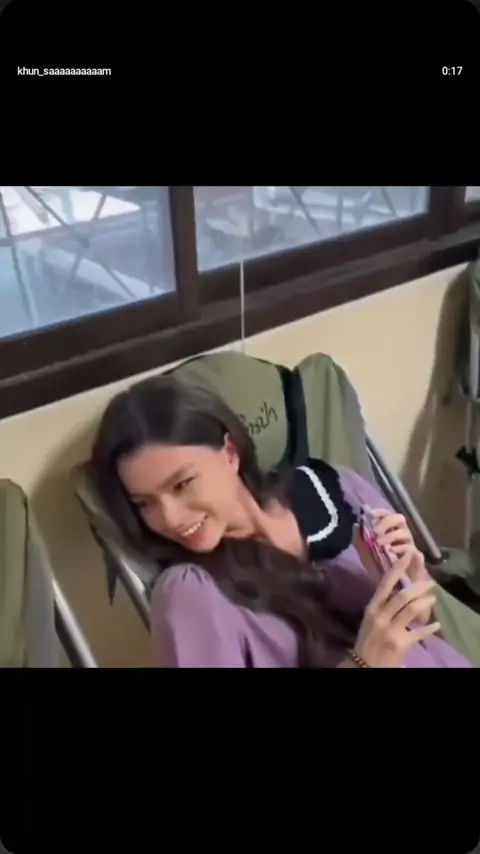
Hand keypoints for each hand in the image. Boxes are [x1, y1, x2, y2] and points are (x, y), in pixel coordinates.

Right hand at [353, 554, 440, 667]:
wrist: (364, 663)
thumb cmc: (367, 638)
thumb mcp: (371, 618)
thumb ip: (383, 604)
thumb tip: (399, 588)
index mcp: (372, 608)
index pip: (385, 584)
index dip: (397, 568)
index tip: (408, 555)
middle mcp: (381, 616)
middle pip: (403, 596)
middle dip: (419, 586)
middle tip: (430, 582)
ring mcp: (391, 630)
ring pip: (412, 610)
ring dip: (425, 602)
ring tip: (432, 598)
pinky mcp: (401, 643)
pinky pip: (419, 633)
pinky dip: (430, 628)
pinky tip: (437, 625)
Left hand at [369, 509, 433, 623]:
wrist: (394, 594)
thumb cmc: (381, 571)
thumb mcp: (366, 556)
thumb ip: (360, 541)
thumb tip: (356, 525)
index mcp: (390, 533)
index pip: (387, 515)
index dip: (380, 512)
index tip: (369, 515)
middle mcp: (402, 537)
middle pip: (400, 518)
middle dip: (387, 522)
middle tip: (376, 532)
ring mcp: (411, 547)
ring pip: (406, 532)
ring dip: (392, 535)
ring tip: (380, 543)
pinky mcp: (417, 560)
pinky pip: (413, 550)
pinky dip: (402, 549)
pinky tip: (392, 553)